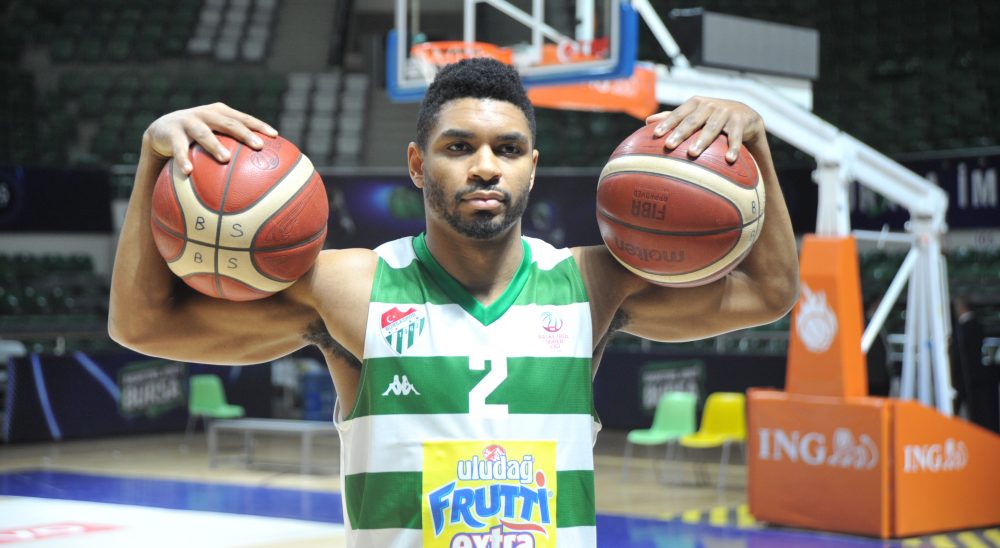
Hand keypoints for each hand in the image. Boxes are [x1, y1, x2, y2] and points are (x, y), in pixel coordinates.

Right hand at [143, 103, 277, 174]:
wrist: (162, 130)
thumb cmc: (198, 136)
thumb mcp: (216, 134)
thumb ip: (234, 145)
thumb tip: (262, 169)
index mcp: (221, 113)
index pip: (244, 119)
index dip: (259, 125)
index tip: (275, 136)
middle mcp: (207, 114)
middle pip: (229, 123)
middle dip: (245, 134)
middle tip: (258, 146)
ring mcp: (189, 122)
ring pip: (204, 134)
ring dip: (215, 145)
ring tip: (226, 159)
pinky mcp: (172, 133)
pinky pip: (179, 148)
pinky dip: (183, 159)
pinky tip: (188, 172)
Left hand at [645, 96, 764, 162]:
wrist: (744, 115)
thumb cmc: (711, 117)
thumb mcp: (694, 114)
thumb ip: (673, 117)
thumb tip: (647, 121)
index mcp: (695, 103)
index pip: (678, 113)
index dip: (667, 123)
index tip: (656, 134)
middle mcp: (710, 105)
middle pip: (693, 120)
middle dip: (681, 133)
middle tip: (669, 146)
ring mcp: (726, 112)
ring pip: (712, 128)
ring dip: (702, 140)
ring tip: (692, 153)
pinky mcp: (741, 121)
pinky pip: (736, 136)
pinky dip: (733, 147)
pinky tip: (729, 160)